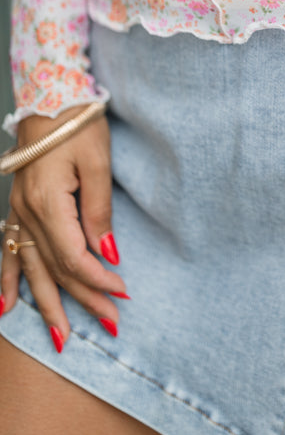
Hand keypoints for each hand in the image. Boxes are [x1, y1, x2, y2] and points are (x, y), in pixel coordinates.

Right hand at [1, 105, 127, 352]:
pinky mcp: (17, 206)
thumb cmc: (78, 124)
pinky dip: (6, 280)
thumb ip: (99, 212)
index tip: (123, 294)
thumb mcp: (98, 163)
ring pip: (31, 267)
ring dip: (47, 303)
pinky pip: (7, 251)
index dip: (98, 280)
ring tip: (60, 337)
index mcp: (48, 202)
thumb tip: (107, 254)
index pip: (74, 257)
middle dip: (82, 300)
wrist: (49, 97)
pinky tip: (5, 306)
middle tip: (110, 324)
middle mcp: (27, 213)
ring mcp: (17, 211)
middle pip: (55, 268)